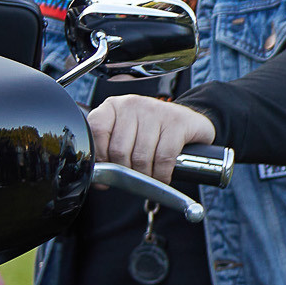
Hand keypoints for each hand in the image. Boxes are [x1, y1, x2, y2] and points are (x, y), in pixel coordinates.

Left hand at [88, 96, 215, 184]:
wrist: (188, 121)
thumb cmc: (151, 132)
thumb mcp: (125, 133)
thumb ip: (108, 149)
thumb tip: (98, 180)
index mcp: (113, 106)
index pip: (97, 130)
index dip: (100, 157)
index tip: (106, 175)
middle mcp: (133, 104)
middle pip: (119, 150)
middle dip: (126, 172)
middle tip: (133, 178)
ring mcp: (156, 111)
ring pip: (141, 157)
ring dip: (145, 176)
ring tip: (148, 179)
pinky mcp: (178, 122)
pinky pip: (163, 157)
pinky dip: (162, 174)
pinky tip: (162, 176)